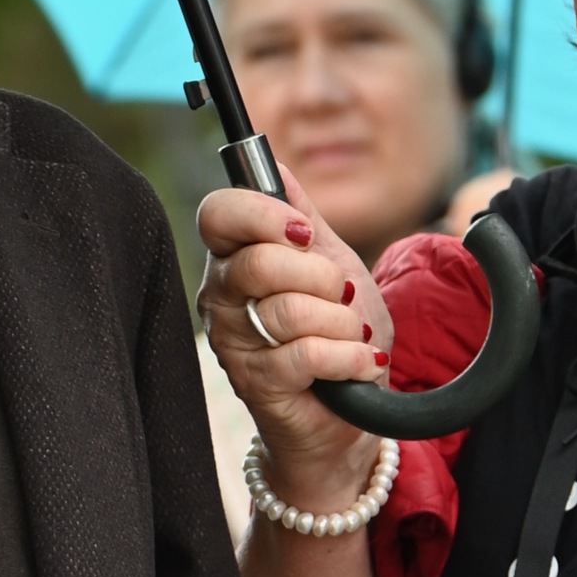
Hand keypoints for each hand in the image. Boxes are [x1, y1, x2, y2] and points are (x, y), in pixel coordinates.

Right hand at [196, 184, 395, 514]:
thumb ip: (302, 216)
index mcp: (233, 257)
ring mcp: (233, 342)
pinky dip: (347, 356)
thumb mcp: (331, 262)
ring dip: (342, 323)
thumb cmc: (335, 334)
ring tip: (351, 336)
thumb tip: (272, 163)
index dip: (263, 214)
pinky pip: (305, 353)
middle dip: (322, 277)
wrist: (350, 413)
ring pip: (289, 310)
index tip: (304, 232)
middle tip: (342, 295)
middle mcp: (222, 297)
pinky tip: (358, 362)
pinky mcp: (255, 383)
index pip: (218, 213)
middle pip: (260, 261)